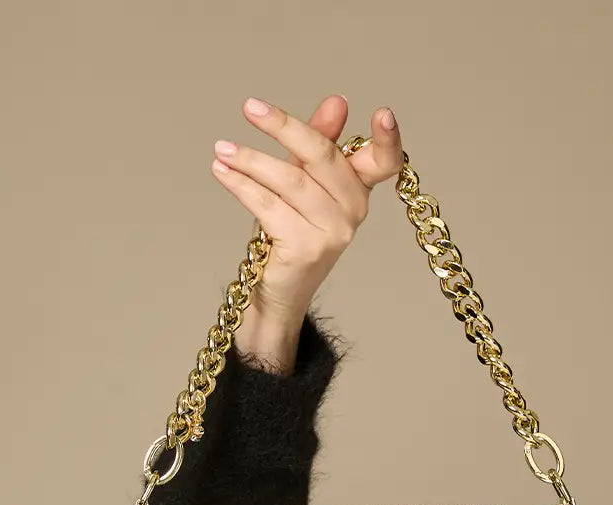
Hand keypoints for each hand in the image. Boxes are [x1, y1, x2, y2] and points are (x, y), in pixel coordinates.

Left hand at [211, 94, 403, 370]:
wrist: (277, 294)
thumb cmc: (289, 234)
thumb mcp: (303, 184)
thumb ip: (318, 144)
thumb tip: (337, 103)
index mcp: (360, 191)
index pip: (385, 163)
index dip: (390, 140)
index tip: (384, 113)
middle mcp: (353, 213)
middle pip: (323, 157)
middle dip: (285, 128)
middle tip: (250, 108)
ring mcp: (332, 233)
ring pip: (290, 180)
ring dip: (250, 160)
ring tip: (222, 149)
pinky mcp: (305, 249)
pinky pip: (269, 205)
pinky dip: (241, 185)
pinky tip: (222, 171)